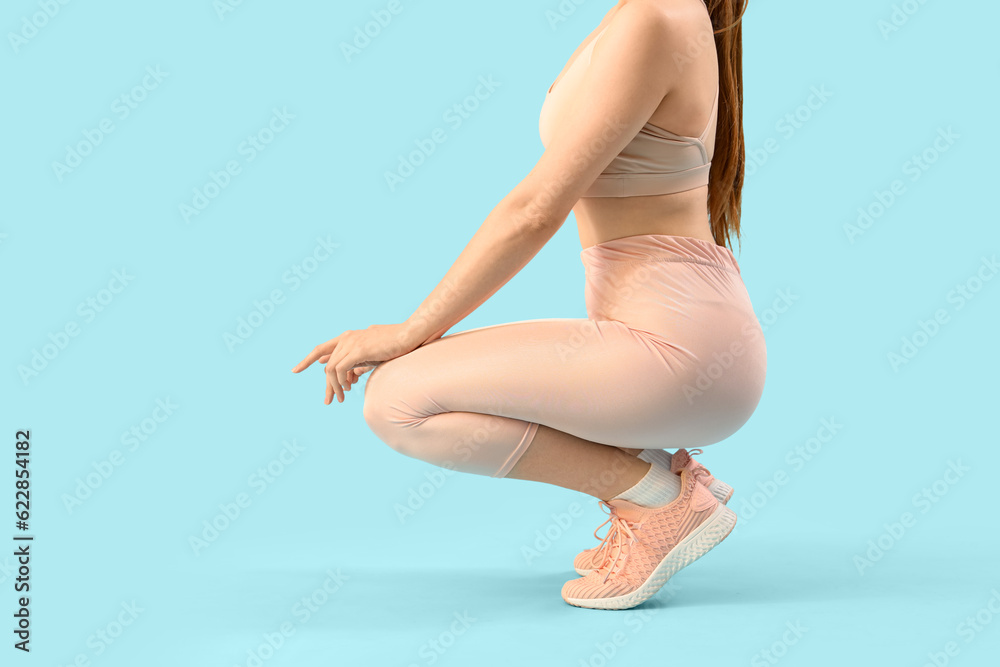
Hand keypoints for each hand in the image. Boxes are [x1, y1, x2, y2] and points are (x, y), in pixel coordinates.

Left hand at [291, 323, 421, 403]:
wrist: (411, 335)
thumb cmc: (397, 345)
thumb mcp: (374, 355)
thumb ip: (359, 362)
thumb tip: (350, 375)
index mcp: (349, 337)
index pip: (321, 348)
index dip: (308, 359)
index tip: (296, 369)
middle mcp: (347, 337)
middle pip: (326, 363)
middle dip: (326, 384)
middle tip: (327, 400)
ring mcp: (351, 342)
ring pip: (331, 369)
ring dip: (335, 386)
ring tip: (341, 398)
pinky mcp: (358, 349)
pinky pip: (340, 369)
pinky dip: (340, 381)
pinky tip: (347, 390)